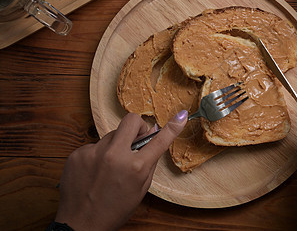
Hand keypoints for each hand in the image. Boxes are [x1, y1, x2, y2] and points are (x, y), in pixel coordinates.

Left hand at [55, 110, 187, 230]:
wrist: (81, 224)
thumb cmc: (114, 210)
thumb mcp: (140, 189)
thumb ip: (149, 162)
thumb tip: (153, 137)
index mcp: (135, 167)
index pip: (160, 140)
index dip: (173, 127)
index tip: (181, 116)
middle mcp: (114, 156)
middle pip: (131, 120)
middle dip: (137, 127)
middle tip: (136, 139)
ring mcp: (93, 153)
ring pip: (111, 134)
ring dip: (115, 144)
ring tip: (110, 166)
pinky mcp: (78, 154)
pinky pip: (94, 145)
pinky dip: (98, 155)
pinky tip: (95, 171)